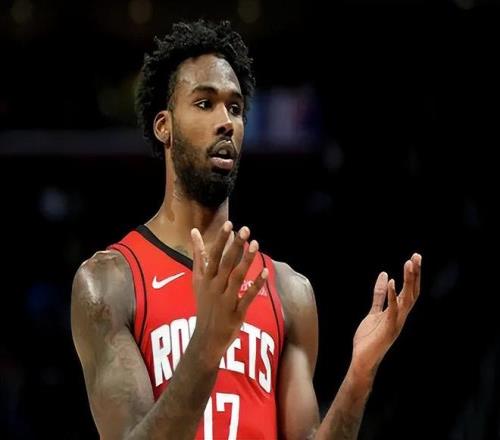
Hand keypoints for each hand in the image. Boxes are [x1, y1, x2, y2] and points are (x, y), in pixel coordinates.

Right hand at [190, 221, 267, 365]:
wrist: (205, 338)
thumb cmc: (204, 304)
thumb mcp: (197, 279)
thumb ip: (198, 256)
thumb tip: (194, 232)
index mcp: (205, 279)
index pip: (213, 255)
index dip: (221, 240)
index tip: (229, 224)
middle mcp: (214, 288)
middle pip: (225, 263)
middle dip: (234, 246)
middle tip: (245, 229)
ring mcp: (226, 300)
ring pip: (236, 277)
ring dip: (246, 261)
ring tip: (255, 244)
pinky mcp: (237, 313)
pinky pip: (247, 297)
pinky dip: (256, 285)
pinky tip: (265, 272)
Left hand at [350, 253, 421, 376]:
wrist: (363, 360)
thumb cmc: (369, 338)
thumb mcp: (374, 311)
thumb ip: (379, 295)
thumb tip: (384, 275)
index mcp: (398, 312)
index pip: (409, 290)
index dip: (413, 275)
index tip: (414, 258)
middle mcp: (400, 316)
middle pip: (412, 292)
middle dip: (415, 274)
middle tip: (417, 256)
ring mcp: (396, 322)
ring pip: (407, 299)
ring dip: (408, 281)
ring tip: (409, 263)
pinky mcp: (387, 328)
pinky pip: (392, 309)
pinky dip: (391, 295)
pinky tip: (390, 281)